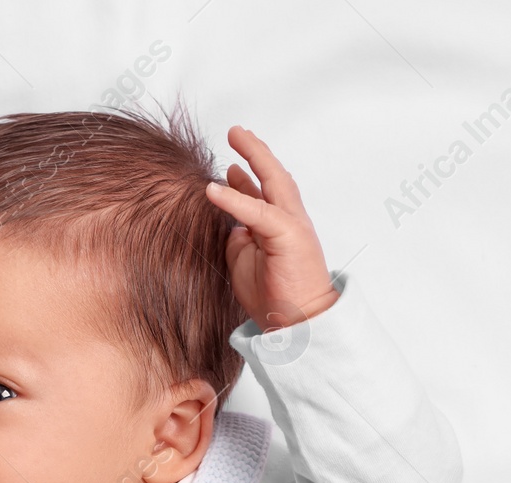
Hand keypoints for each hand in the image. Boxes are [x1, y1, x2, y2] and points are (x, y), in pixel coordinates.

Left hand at [205, 126, 338, 330]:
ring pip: (275, 182)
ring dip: (256, 156)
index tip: (232, 161)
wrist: (297, 323)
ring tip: (236, 137)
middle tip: (236, 132)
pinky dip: (234, 199)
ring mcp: (293, 226)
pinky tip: (213, 189)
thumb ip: (238, 238)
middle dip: (256, 151)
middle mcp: (291, 220)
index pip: (267, 191)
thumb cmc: (273, 296)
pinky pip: (258, 212)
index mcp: (282, 227)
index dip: (250, 172)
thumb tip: (227, 224)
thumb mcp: (244, 261)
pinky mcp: (288, 236)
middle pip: (275, 176)